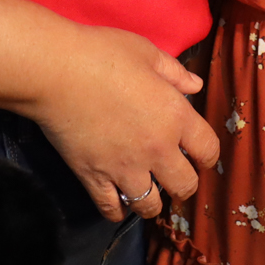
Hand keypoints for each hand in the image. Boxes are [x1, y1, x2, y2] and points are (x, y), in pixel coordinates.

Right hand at [28, 23, 219, 221]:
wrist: (56, 72)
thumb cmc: (104, 54)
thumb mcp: (148, 53)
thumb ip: (175, 73)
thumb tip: (195, 86)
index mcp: (175, 116)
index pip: (208, 150)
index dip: (208, 155)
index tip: (200, 154)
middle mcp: (156, 149)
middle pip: (185, 186)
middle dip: (184, 184)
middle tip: (174, 175)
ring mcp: (124, 168)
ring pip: (150, 206)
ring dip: (153, 201)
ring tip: (147, 190)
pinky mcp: (93, 178)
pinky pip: (112, 210)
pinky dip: (118, 210)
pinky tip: (118, 200)